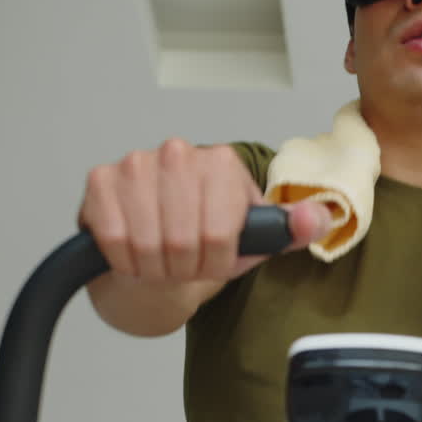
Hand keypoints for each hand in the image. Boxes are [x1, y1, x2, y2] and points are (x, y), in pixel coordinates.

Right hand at [79, 139, 330, 282]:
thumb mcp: (258, 236)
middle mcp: (178, 153)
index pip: (220, 235)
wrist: (160, 244)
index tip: (214, 263)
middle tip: (186, 265)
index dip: (216, 263)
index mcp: (222, 163)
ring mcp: (136, 163)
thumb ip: (292, 229)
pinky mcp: (101, 180)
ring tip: (162, 261)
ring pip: (146, 245)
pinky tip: (134, 254)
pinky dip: (124, 261)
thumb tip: (320, 218)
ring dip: (155, 268)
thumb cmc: (210, 237)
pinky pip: (114, 241)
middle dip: (186, 268)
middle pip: (183, 242)